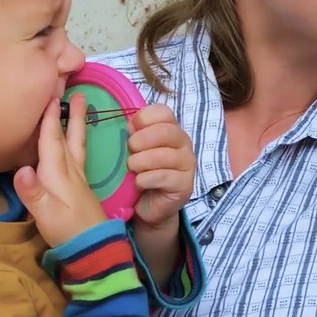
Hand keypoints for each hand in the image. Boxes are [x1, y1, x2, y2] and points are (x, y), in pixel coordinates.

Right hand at [15, 95, 107, 247]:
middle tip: (78, 92)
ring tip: (81, 108)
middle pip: (70, 137)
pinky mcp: (81, 188)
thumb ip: (33, 192)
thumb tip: (21, 169)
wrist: (93, 248)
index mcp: (58, 173)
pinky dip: (76, 143)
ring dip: (77, 126)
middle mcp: (70, 171)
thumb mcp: (45, 214)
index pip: (52, 141)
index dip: (49, 118)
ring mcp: (78, 179)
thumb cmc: (66, 231)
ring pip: (77, 145)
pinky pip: (78, 156)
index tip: (50, 94)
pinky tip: (74, 144)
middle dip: (72, 115)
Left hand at [126, 103, 194, 230]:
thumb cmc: (141, 172)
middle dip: (140, 141)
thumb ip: (133, 133)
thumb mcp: (134, 150)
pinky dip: (144, 180)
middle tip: (130, 152)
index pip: (163, 112)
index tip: (130, 131)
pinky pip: (162, 177)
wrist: (149, 205)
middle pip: (164, 131)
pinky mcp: (185, 185)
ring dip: (139, 162)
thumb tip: (128, 123)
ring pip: (162, 155)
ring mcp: (187, 164)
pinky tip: (139, 183)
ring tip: (132, 169)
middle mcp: (184, 143)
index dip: (143, 119)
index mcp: (171, 128)